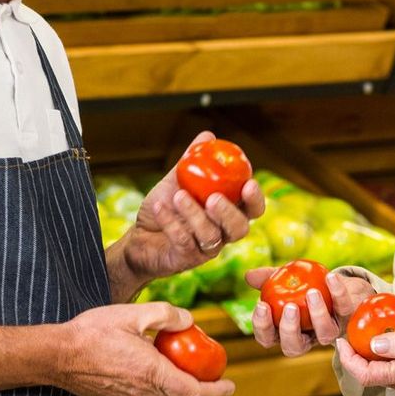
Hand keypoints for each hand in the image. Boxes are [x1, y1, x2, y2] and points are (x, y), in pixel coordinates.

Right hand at [54, 303, 234, 395]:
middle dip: (203, 393)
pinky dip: (159, 386)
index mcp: (152, 373)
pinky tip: (152, 365)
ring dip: (180, 388)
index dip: (216, 391)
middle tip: (212, 378)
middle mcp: (143, 392)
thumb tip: (188, 320)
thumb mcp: (132, 314)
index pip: (194, 392)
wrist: (56, 355)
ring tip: (183, 366)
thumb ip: (165, 315)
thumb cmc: (92, 333)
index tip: (230, 385)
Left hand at [117, 131, 266, 281]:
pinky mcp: (184, 260)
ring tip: (178, 196)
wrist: (139, 235)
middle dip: (229, 213)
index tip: (248, 183)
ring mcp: (205, 250)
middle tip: (214, 198)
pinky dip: (172, 222)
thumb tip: (208, 136)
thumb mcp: (178, 181)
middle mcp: (222, 234)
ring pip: (211, 236)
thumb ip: (194, 162)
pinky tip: (160, 206)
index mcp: (228, 213)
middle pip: (240, 229)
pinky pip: (183, 242)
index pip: (253, 210)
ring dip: (194, 215)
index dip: (255, 199)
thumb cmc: (166, 207)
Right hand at [245, 268, 375, 357]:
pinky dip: (338, 292)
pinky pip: (344, 308)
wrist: (334, 282)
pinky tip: (331, 277)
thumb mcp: (283, 280)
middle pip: (294, 347)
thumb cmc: (302, 285)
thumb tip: (248, 276)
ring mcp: (329, 332)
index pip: (268, 338)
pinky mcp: (348, 319)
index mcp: (285, 331)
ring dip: (318, 315)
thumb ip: (267, 278)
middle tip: (290, 307)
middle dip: (289, 329)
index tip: (261, 305)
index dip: (262, 327)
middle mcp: (307, 338)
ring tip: (312, 293)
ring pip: (324, 336)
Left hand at [333, 327, 394, 395]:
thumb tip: (374, 344)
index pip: (366, 374)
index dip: (349, 360)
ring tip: (364, 337)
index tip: (341, 341)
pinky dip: (385, 360)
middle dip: (355, 358)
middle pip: (371, 376)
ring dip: (370, 359)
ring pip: (383, 375)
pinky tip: (387, 344)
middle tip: (348, 336)